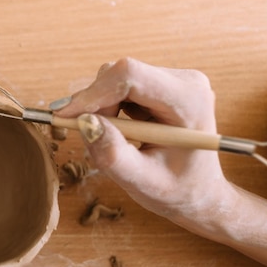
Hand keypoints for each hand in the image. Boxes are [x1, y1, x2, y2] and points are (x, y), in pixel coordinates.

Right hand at [53, 58, 229, 233]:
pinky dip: (109, 109)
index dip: (93, 93)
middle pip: (121, 74)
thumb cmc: (178, 190)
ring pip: (116, 79)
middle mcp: (185, 82)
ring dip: (102, 109)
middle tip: (90, 138)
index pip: (131, 76)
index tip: (66, 117)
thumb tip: (85, 123)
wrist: (200, 191)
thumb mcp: (144, 183)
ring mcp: (174, 80)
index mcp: (189, 101)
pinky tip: (123, 133)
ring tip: (114, 142)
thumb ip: (113, 155)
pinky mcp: (161, 85)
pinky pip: (120, 86)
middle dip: (95, 105)